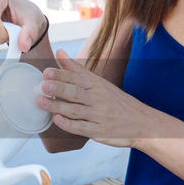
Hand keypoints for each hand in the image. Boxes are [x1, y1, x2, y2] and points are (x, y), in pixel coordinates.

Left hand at [39, 50, 156, 147]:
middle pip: (75, 92)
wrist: (141, 122)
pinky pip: (80, 128)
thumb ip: (76, 69)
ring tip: (42, 101)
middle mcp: (98, 99)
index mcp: (97, 85)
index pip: (77, 78)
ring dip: (57, 106)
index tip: (46, 72)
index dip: (61, 75)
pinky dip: (68, 124)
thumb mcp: (99, 82)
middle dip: (59, 88)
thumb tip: (59, 52)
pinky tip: (56, 119)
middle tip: (44, 85)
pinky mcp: (98, 132)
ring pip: (75, 110)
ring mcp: (98, 116)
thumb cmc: (115, 101)